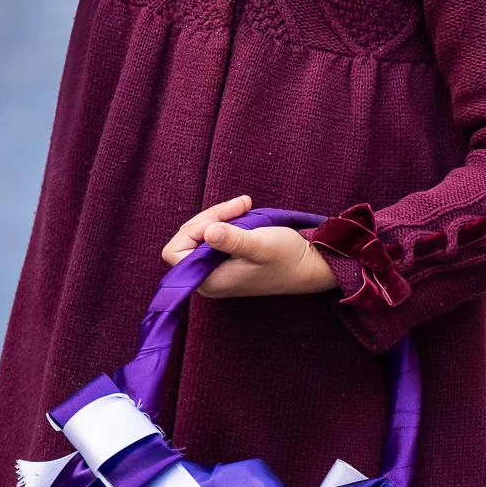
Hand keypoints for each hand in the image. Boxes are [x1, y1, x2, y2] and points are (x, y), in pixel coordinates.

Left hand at [161, 194, 335, 298]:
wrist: (310, 266)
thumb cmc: (288, 258)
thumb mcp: (261, 245)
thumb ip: (233, 240)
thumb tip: (207, 232)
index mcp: (210, 281)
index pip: (175, 252)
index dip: (192, 230)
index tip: (220, 220)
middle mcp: (207, 279)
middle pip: (188, 239)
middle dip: (211, 217)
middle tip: (240, 205)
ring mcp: (215, 271)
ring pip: (201, 234)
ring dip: (220, 215)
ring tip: (245, 205)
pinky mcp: (224, 262)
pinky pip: (213, 235)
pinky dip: (226, 220)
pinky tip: (244, 210)